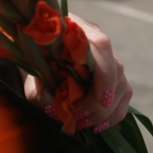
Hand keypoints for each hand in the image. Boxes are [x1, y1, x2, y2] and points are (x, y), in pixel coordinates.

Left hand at [24, 14, 131, 133]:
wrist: (33, 50)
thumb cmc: (31, 60)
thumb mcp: (30, 74)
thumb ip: (41, 91)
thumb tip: (58, 112)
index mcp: (75, 28)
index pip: (101, 45)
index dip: (99, 76)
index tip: (80, 104)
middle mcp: (96, 39)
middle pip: (116, 70)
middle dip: (98, 103)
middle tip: (75, 119)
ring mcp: (108, 56)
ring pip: (122, 86)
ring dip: (105, 111)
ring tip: (81, 123)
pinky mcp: (114, 73)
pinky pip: (123, 96)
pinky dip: (112, 114)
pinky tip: (95, 124)